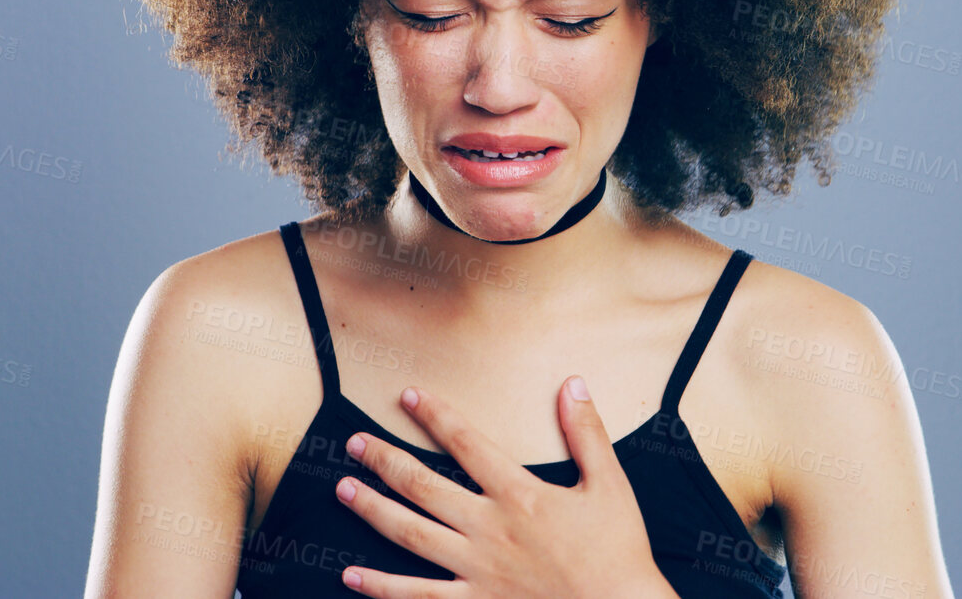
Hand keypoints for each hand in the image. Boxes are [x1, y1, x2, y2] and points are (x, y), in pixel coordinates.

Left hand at [333, 375, 673, 598]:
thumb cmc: (618, 553)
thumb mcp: (610, 486)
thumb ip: (587, 433)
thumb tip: (572, 383)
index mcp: (519, 496)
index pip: (467, 444)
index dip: (436, 416)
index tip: (409, 396)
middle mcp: (488, 529)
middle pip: (423, 486)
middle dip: (384, 460)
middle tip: (354, 442)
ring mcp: (475, 571)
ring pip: (410, 535)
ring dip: (373, 510)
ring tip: (343, 489)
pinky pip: (417, 595)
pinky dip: (381, 586)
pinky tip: (351, 574)